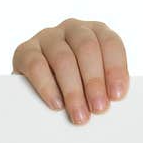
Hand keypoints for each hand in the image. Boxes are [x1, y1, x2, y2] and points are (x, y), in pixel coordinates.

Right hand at [12, 17, 129, 124]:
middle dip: (94, 81)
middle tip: (99, 108)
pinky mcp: (25, 50)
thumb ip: (105, 83)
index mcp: (97, 30)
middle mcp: (73, 28)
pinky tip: (57, 104)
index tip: (117, 95)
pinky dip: (48, 87)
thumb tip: (111, 99)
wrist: (37, 83)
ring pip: (63, 59)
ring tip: (79, 114)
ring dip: (73, 90)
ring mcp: (48, 36)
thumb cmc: (77, 79)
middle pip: (87, 48)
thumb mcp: (94, 77)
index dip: (115, 69)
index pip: (110, 43)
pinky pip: (36, 65)